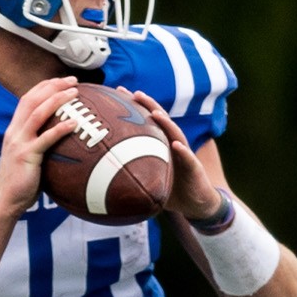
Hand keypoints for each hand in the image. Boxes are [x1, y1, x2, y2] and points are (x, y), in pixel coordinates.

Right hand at [0, 77, 79, 215]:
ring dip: (56, 99)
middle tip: (73, 81)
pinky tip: (74, 123)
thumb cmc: (20, 183)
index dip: (44, 87)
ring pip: (37, 113)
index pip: (27, 99)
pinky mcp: (26, 156)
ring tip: (74, 93)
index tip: (62, 81)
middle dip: (53, 86)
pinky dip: (59, 128)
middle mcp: (14, 132)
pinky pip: (45, 139)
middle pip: (32, 99)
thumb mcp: (27, 158)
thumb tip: (62, 142)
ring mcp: (19, 143)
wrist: (4, 201)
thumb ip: (39, 145)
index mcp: (14, 130)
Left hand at [119, 88, 222, 220]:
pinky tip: (176, 144)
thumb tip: (100, 177)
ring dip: (166, 123)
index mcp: (162, 144)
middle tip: (133, 92)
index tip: (118, 92)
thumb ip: (130, 173)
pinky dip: (183, 151)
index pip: (147, 120)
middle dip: (148, 104)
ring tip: (155, 113)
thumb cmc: (172, 190)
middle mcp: (174, 144)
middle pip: (161, 119)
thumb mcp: (149, 179)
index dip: (135, 106)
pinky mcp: (195, 168)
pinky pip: (189, 159)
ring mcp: (185, 154)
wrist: (197, 203)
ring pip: (176, 134)